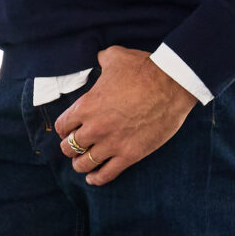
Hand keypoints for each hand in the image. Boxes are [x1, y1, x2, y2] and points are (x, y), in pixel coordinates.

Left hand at [55, 46, 196, 185]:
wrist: (172, 84)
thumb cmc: (144, 69)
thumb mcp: (116, 57)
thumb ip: (102, 59)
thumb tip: (99, 56)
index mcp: (86, 106)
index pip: (62, 126)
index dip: (64, 129)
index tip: (69, 130)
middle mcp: (94, 128)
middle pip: (69, 148)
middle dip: (71, 147)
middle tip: (77, 147)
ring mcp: (111, 143)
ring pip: (84, 164)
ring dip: (81, 165)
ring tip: (83, 164)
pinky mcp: (129, 155)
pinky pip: (106, 174)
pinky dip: (97, 178)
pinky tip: (93, 178)